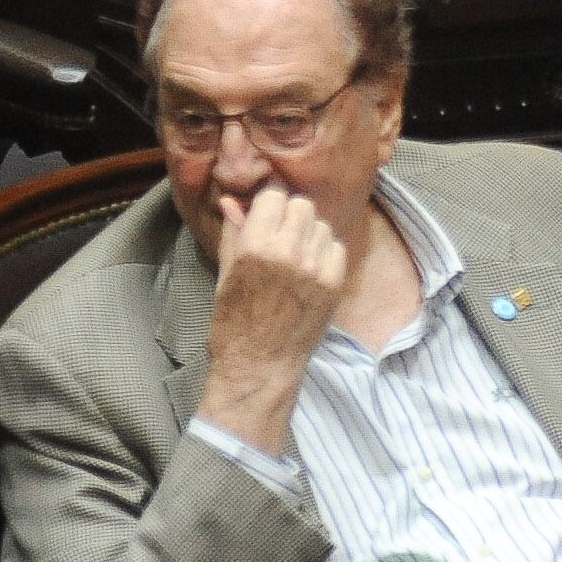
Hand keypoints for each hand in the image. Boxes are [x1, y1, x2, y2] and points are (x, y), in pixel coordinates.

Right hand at [193, 185, 353, 453]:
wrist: (260, 366)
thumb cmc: (233, 322)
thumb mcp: (226, 273)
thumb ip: (233, 232)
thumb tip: (233, 200)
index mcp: (255, 245)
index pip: (273, 195)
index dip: (267, 204)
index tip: (264, 215)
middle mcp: (289, 251)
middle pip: (301, 204)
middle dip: (288, 215)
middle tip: (278, 235)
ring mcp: (316, 267)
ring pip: (320, 224)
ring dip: (308, 232)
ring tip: (293, 255)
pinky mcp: (334, 282)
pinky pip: (335, 246)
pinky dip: (324, 252)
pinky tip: (308, 270)